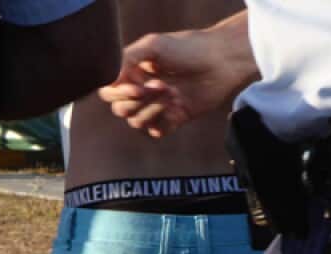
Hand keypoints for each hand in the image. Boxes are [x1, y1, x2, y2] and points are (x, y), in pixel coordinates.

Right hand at [97, 14, 254, 138]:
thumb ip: (125, 60)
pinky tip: (176, 107)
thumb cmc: (189, 48)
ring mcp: (156, 107)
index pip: (109, 91)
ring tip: (172, 93)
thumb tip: (110, 81)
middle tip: (160, 86)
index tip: (137, 85)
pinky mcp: (172, 120)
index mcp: (132, 72)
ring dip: (152, 109)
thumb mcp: (152, 45)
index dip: (119, 92)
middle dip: (137, 101)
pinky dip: (162, 121)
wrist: (221, 62)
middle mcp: (141, 90)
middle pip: (119, 109)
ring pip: (135, 122)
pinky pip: (155, 132)